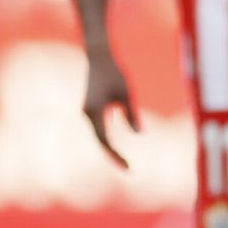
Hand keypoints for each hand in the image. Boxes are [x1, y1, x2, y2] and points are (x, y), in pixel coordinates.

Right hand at [83, 47, 139, 169]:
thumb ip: (131, 113)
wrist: (99, 57)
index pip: (105, 141)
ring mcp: (88, 113)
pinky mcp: (92, 110)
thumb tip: (139, 133)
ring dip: (111, 150)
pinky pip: (101, 129)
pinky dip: (109, 139)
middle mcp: (87, 115)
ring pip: (100, 136)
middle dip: (114, 157)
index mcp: (94, 112)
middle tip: (131, 171)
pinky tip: (118, 151)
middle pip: (101, 142)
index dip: (116, 155)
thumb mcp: (126, 93)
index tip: (129, 166)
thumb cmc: (114, 72)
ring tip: (125, 164)